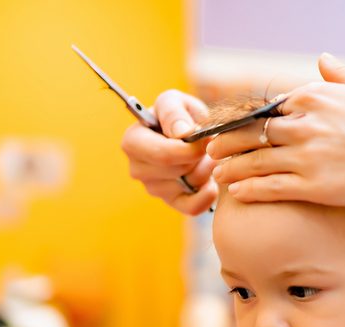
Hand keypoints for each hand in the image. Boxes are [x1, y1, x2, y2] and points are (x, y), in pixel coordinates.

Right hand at [121, 89, 217, 214]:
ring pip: (187, 186)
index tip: (205, 140)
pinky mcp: (170, 201)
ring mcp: (152, 188)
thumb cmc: (179, 114)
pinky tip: (211, 182)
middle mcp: (137, 168)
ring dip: (205, 171)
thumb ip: (175, 112)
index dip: (189, 150)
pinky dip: (207, 196)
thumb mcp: (175, 101)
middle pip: (177, 171)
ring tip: (205, 157)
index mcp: (133, 141)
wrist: (190, 131)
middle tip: (208, 146)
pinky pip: (192, 207)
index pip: (162, 155)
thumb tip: (181, 133)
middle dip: (198, 158)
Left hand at [208, 53, 344, 206]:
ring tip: (216, 175)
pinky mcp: (314, 185)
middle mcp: (305, 123)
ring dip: (230, 168)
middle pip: (251, 133)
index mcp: (314, 96)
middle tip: (209, 151)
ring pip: (255, 161)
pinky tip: (236, 192)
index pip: (266, 109)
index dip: (243, 121)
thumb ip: (339, 76)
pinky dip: (249, 188)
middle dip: (226, 143)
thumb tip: (322, 60)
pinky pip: (270, 186)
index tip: (229, 129)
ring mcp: (307, 155)